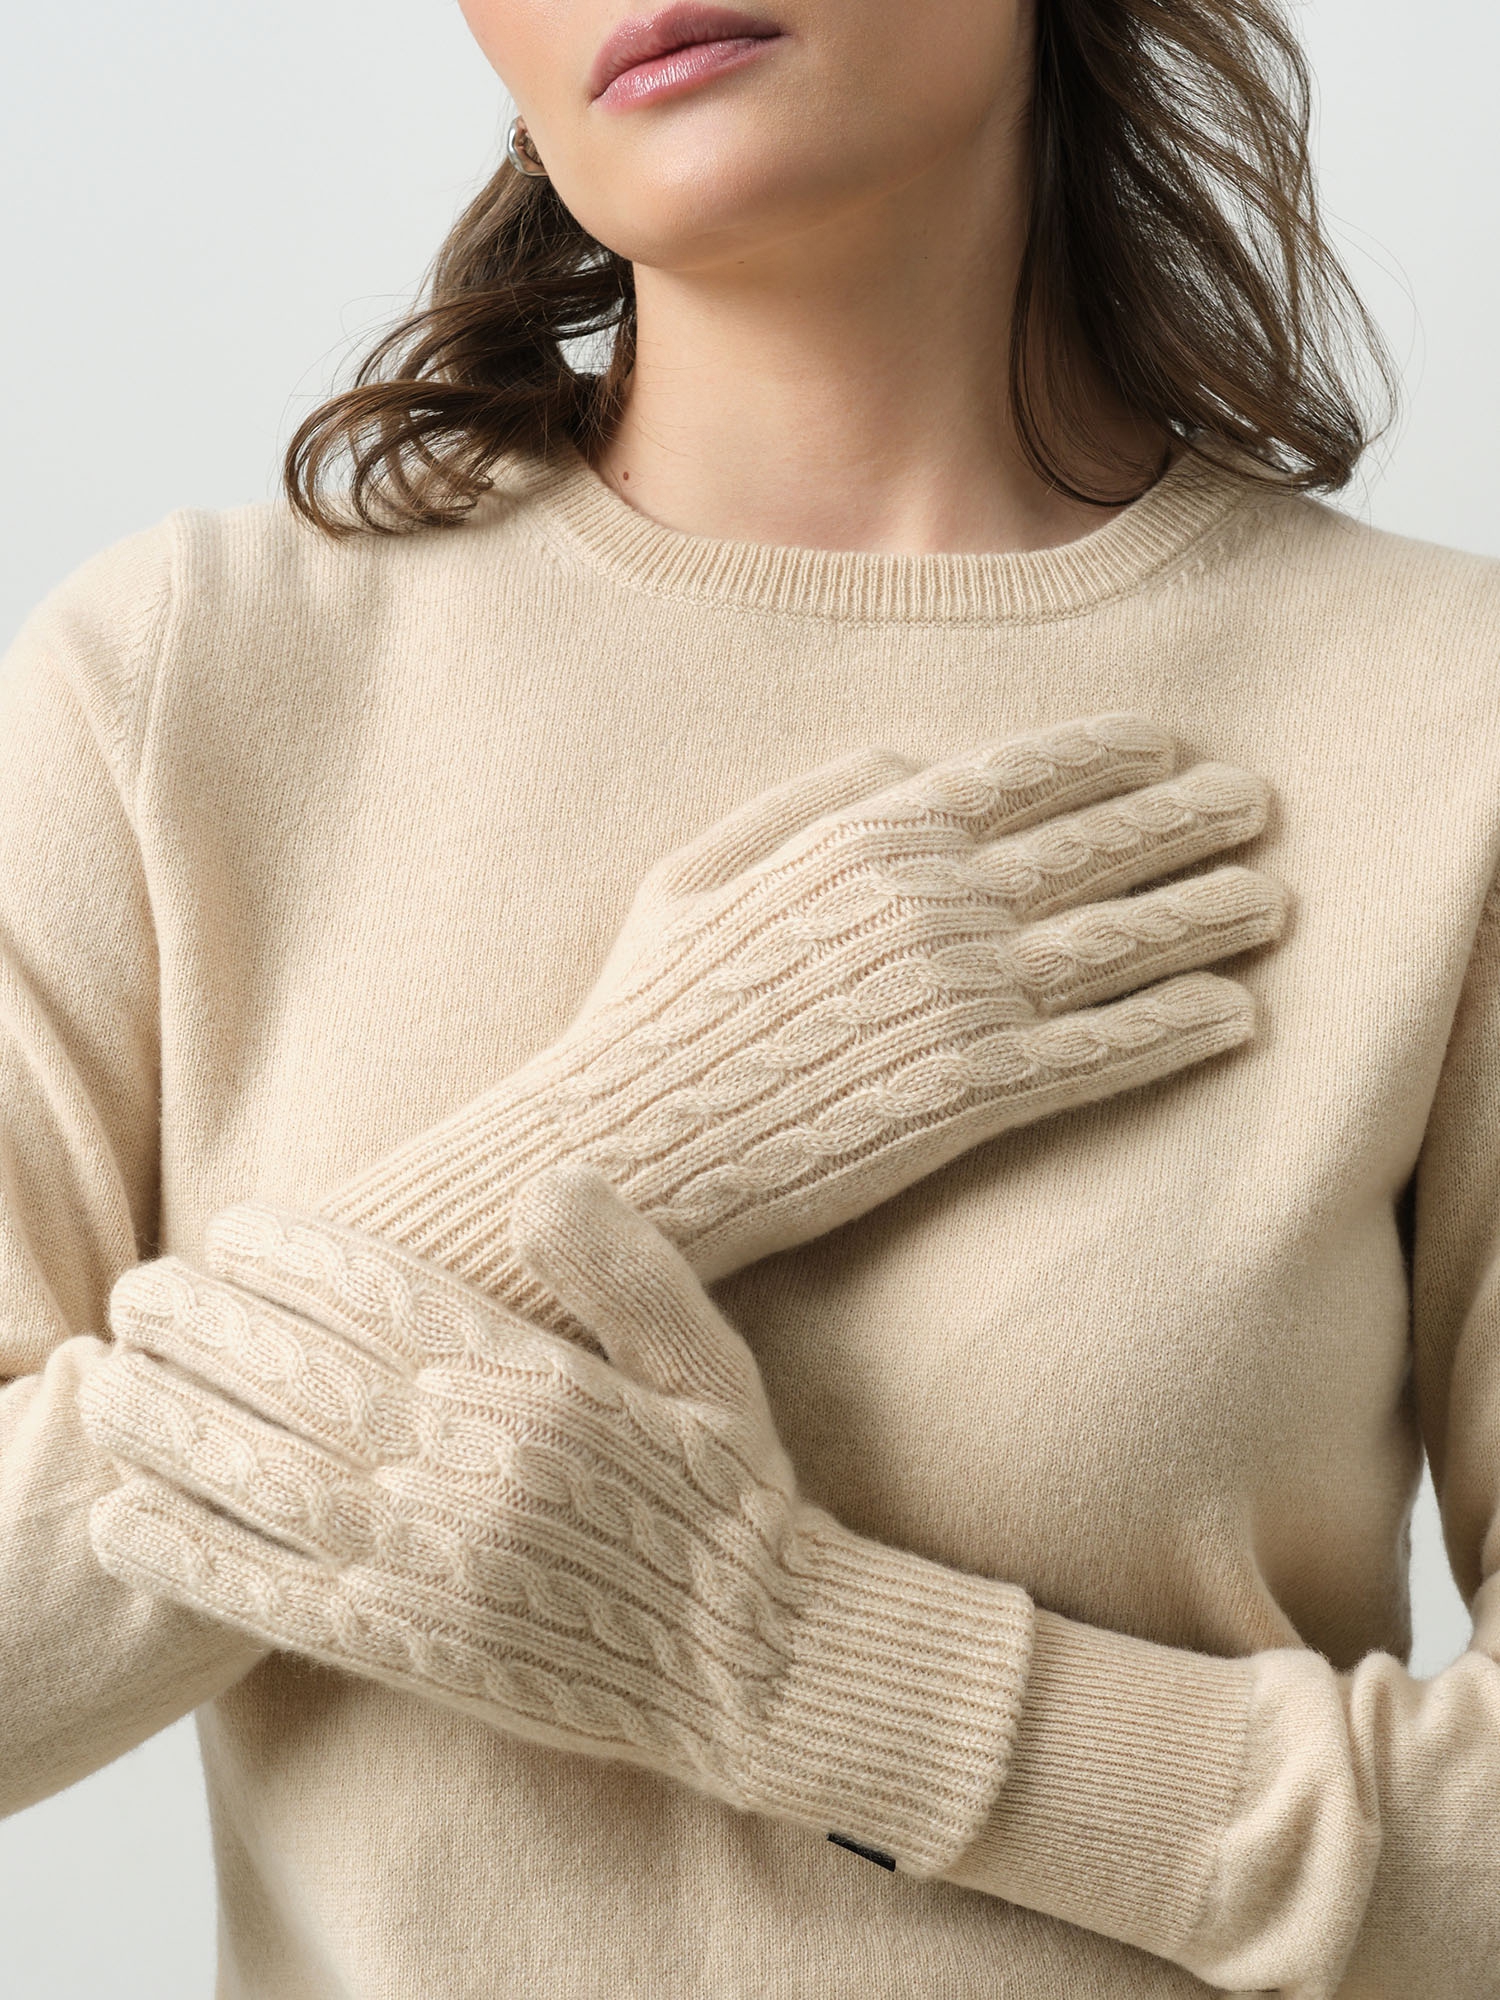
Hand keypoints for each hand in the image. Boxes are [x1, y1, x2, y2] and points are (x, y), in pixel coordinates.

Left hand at [81, 1165, 1035, 1876]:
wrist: (761, 1666)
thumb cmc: (732, 1499)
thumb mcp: (710, 1359)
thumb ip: (629, 1269)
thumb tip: (545, 1179)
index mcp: (540, 1386)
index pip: (386, 1296)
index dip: (294, 1255)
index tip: (229, 1227)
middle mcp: (475, 1470)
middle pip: (304, 1376)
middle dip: (206, 1324)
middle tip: (140, 1286)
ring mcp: (437, 1567)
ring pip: (268, 1478)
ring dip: (171, 1422)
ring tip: (103, 1375)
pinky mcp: (414, 1652)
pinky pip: (276, 1600)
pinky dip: (189, 1556)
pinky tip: (120, 1515)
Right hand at [317, 713, 1285, 1322]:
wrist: (630, 1146)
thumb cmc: (649, 1011)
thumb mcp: (698, 871)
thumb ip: (808, 799)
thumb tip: (913, 756)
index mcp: (864, 837)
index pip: (1019, 774)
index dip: (1107, 754)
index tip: (1169, 745)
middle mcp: (928, 903)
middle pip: (1095, 846)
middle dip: (1189, 819)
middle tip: (1256, 807)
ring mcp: (957, 998)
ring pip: (1121, 942)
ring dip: (1210, 916)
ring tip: (1271, 902)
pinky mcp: (972, 1095)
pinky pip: (1104, 1050)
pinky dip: (1179, 1026)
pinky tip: (1234, 1014)